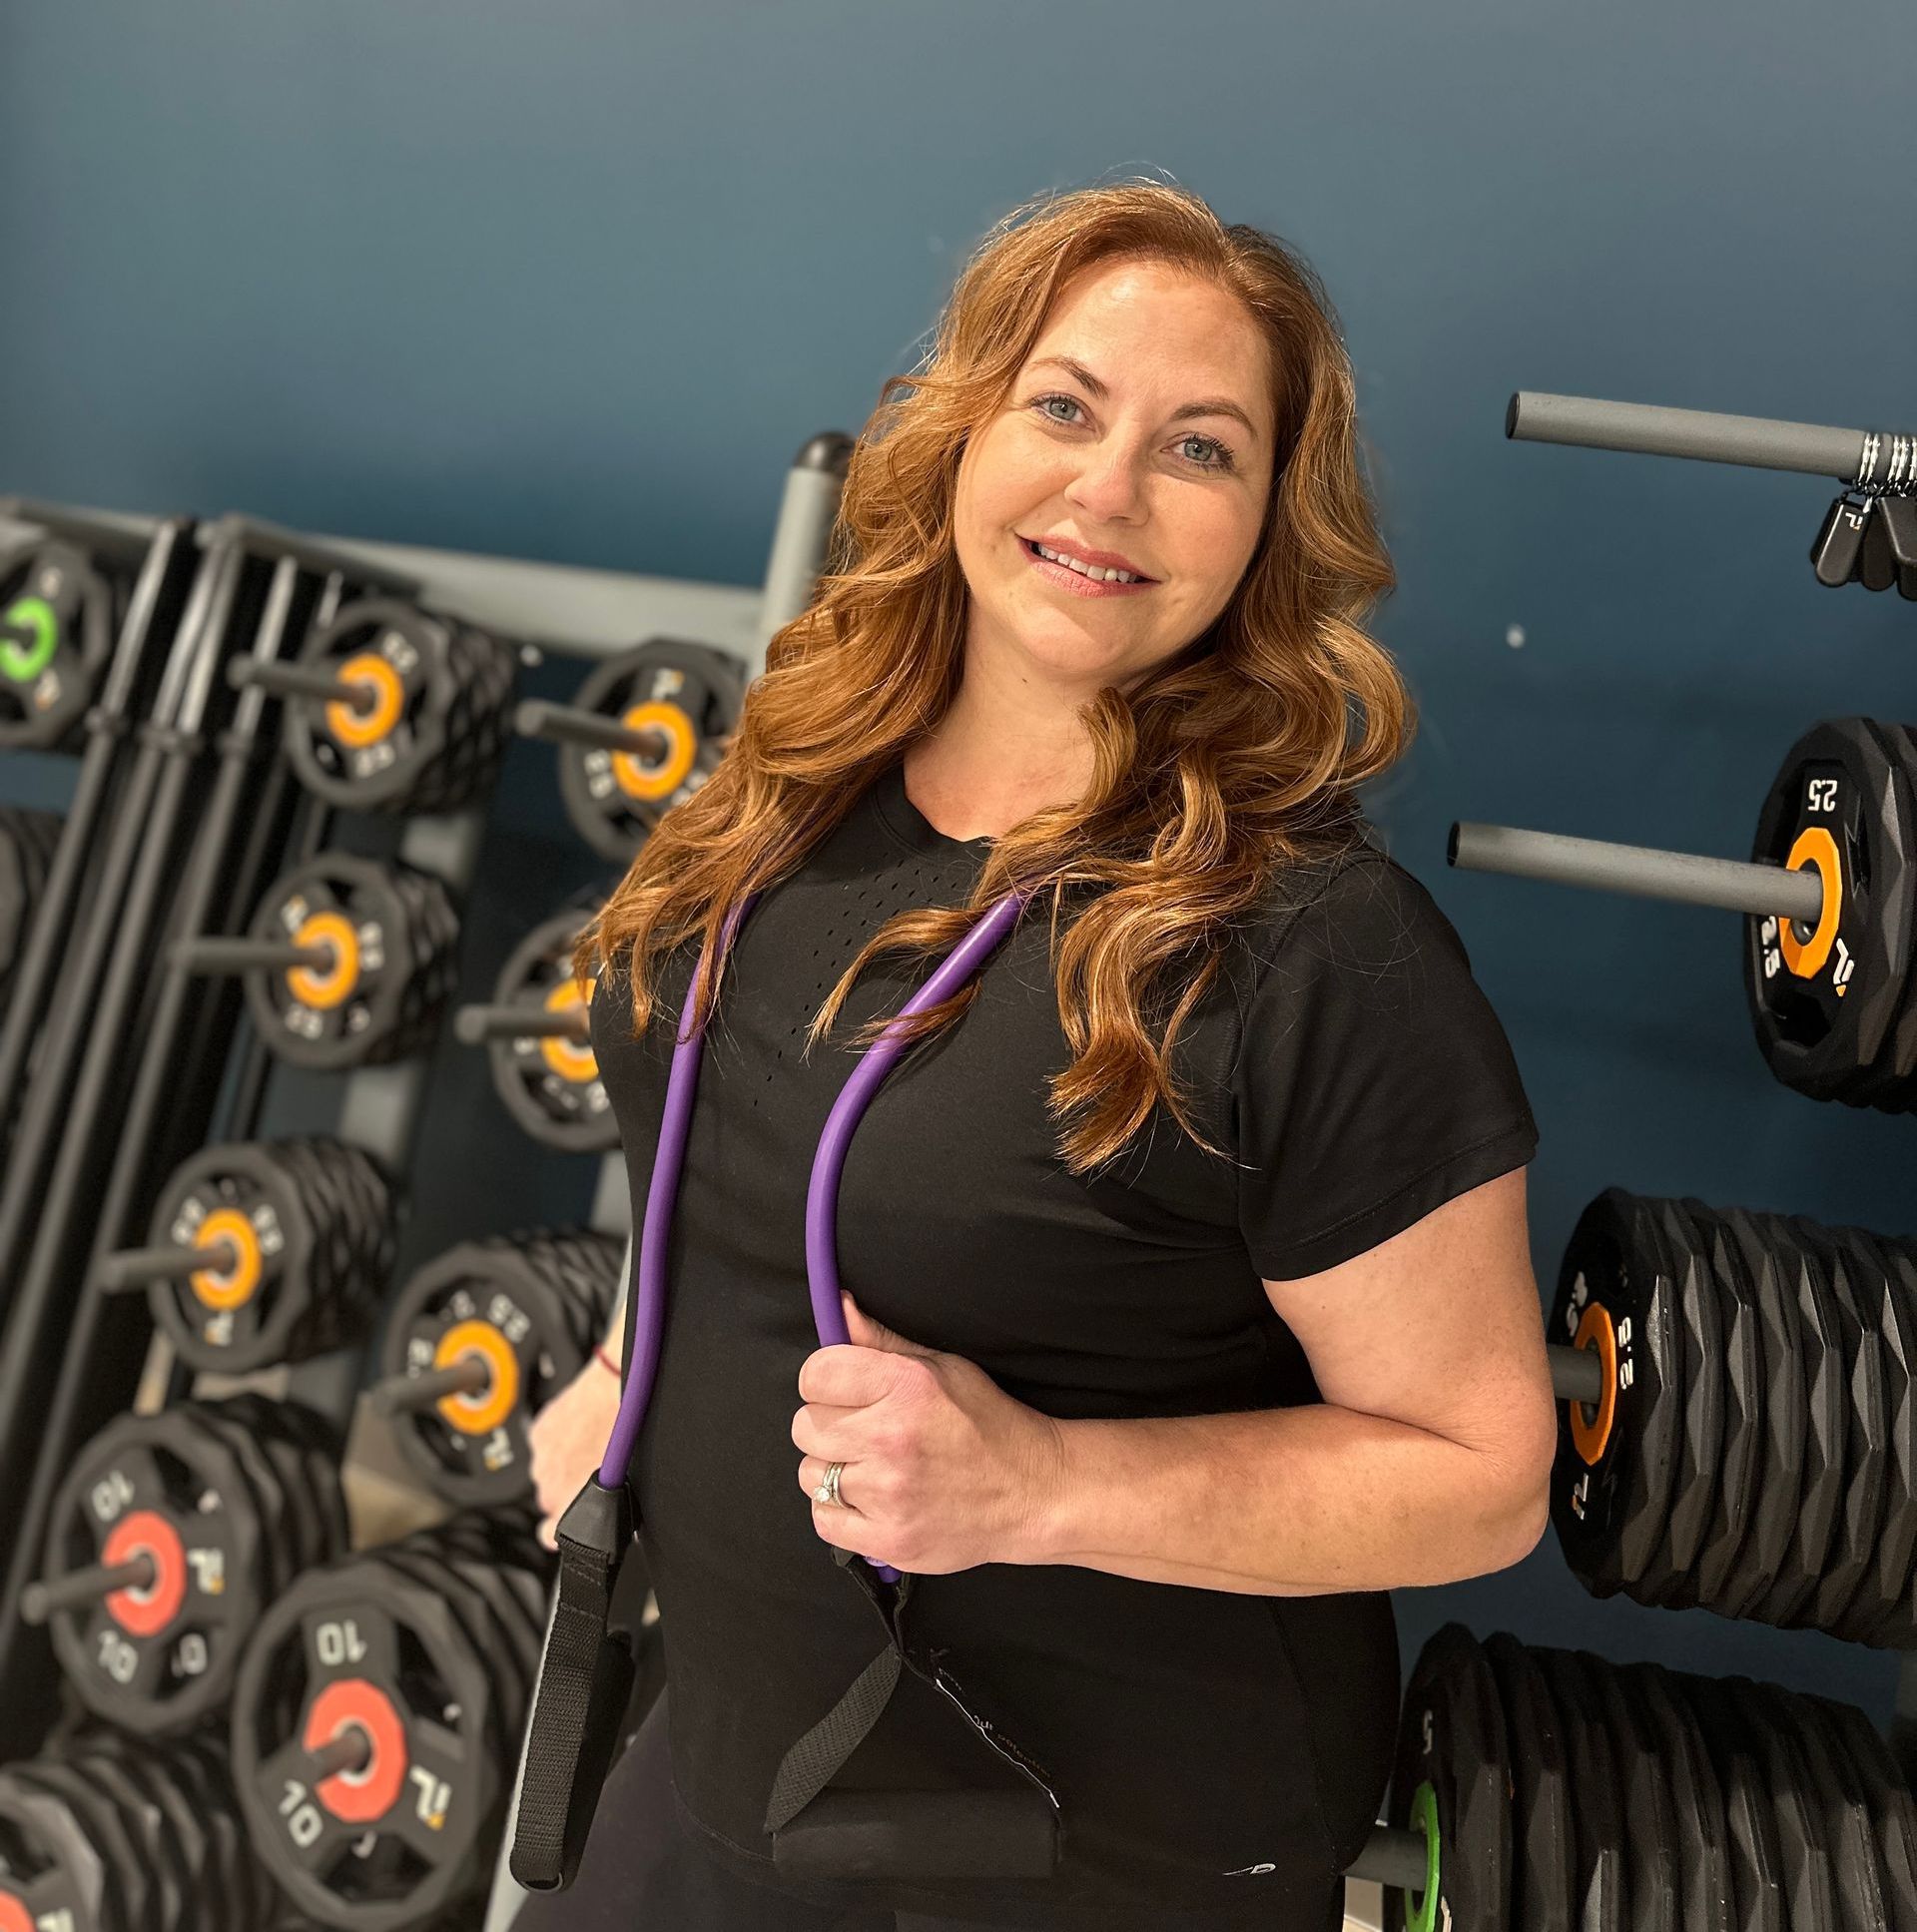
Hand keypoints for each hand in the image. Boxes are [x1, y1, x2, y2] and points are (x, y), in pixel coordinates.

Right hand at [527, 1354, 621, 1549]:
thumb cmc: (628, 1433)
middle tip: (595, 1471)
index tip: (572, 1528)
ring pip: (549, 1471)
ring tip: (592, 1445)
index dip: (564, 1533)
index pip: (550, 1537)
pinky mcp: (539, 1432)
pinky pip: (546, 1445)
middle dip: (570, 1490)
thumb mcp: (630, 1481)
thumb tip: (620, 1514)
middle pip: (553, 1500)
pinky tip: (583, 1428)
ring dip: (565, 1463)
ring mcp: (541, 1457)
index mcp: (568, 1503)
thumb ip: (613, 1504)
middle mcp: (548, 1485)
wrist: (619, 1387)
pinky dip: (560, 1440)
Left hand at [792, 1291, 1064, 1573]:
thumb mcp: (943, 1366)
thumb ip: (882, 1339)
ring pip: (810, 1475)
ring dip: (833, 1470)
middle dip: (829, 1426)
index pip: (815, 1375)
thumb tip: (838, 1305)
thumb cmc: (987, 1424)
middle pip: (805, 1426)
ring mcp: (889, 1494)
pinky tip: (872, 1500)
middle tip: (864, 1432)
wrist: (1033, 1494)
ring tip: (872, 1467)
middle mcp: (892, 1438)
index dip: (825, 1381)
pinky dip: (839, 1511)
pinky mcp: (888, 1540)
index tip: (845, 1392)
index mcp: (906, 1386)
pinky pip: (823, 1519)